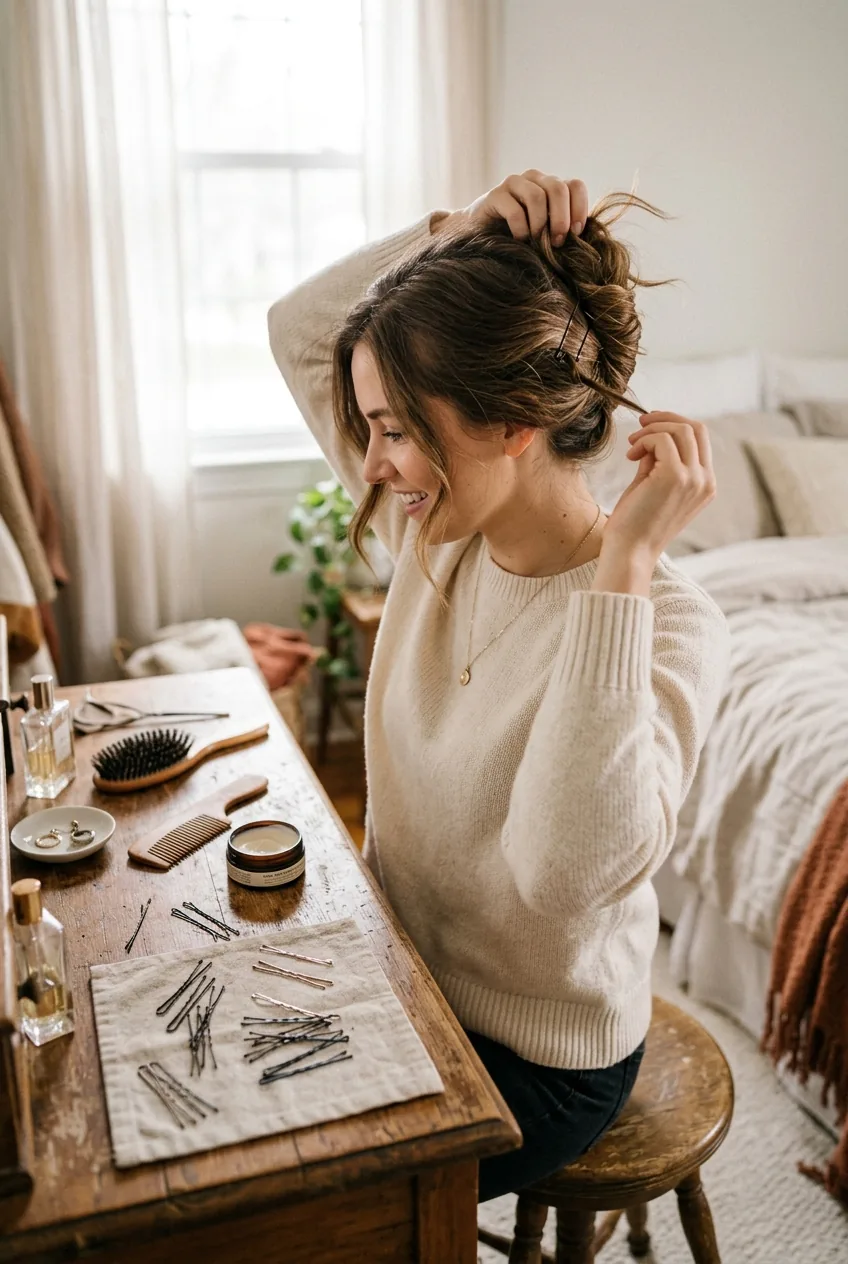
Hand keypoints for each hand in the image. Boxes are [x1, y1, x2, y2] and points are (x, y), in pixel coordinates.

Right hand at [434, 171, 588, 246]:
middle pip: (558, 188)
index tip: (576, 234)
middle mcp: (534, 179)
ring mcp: (513, 184)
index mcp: (550, 186)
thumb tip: (586, 243)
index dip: (579, 209)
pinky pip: (515, 209)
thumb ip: (562, 231)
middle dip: (561, 218)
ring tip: (535, 242)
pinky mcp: (495, 195)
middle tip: (557, 243)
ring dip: (540, 225)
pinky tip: (519, 241)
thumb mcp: (545, 234)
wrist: (478, 237)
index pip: (574, 186)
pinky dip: (521, 229)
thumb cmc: (517, 239)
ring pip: (538, 196)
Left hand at [594, 413, 716, 590]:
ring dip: (651, 430)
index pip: (701, 439)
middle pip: (696, 428)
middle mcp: (706, 481)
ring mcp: (694, 479)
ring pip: (681, 430)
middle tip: (639, 425)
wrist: (629, 552)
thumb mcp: (653, 485)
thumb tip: (653, 433)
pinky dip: (644, 440)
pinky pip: (662, 440)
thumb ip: (659, 460)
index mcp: (705, 485)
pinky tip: (630, 457)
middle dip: (665, 419)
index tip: (649, 427)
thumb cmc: (636, 523)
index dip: (675, 424)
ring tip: (632, 446)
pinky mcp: (676, 477)